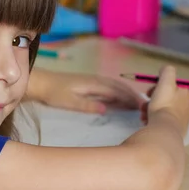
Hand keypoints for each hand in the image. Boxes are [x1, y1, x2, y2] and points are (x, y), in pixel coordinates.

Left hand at [28, 69, 144, 113]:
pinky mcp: (90, 84)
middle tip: (146, 106)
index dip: (130, 98)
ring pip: (115, 86)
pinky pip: (109, 88)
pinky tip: (122, 100)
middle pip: (119, 87)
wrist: (42, 83)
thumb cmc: (54, 93)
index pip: (117, 91)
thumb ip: (87, 105)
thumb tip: (106, 109)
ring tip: (138, 103)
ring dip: (127, 93)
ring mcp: (93, 81)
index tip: (142, 106)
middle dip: (133, 95)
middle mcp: (96, 80)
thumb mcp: (69, 102)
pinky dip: (119, 93)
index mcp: (93, 84)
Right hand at [142, 65, 188, 136]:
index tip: (150, 90)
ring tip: (142, 114)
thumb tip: (165, 70)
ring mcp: (182, 120)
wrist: (164, 130)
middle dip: (153, 99)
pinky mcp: (175, 131)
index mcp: (186, 94)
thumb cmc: (164, 104)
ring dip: (150, 109)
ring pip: (163, 110)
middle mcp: (187, 106)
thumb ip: (167, 71)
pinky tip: (146, 121)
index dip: (160, 85)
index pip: (174, 85)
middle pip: (167, 98)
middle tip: (145, 102)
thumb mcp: (165, 82)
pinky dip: (153, 119)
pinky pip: (162, 121)